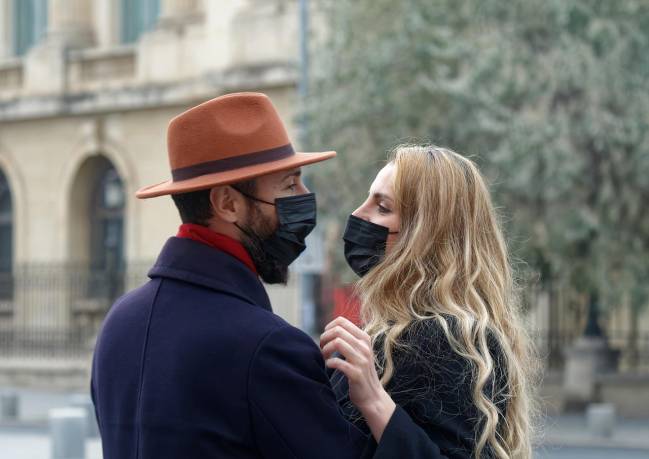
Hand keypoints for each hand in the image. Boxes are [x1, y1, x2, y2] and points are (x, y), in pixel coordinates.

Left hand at [320, 316, 395, 440]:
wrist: (373, 396)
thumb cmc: (361, 372)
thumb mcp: (359, 352)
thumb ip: (349, 340)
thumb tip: (329, 330)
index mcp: (364, 338)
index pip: (342, 321)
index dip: (328, 327)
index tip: (325, 339)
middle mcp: (364, 347)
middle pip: (337, 331)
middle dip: (324, 338)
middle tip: (322, 349)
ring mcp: (362, 360)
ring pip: (337, 343)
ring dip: (325, 350)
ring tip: (324, 358)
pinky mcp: (357, 374)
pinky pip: (337, 362)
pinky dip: (328, 363)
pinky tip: (328, 367)